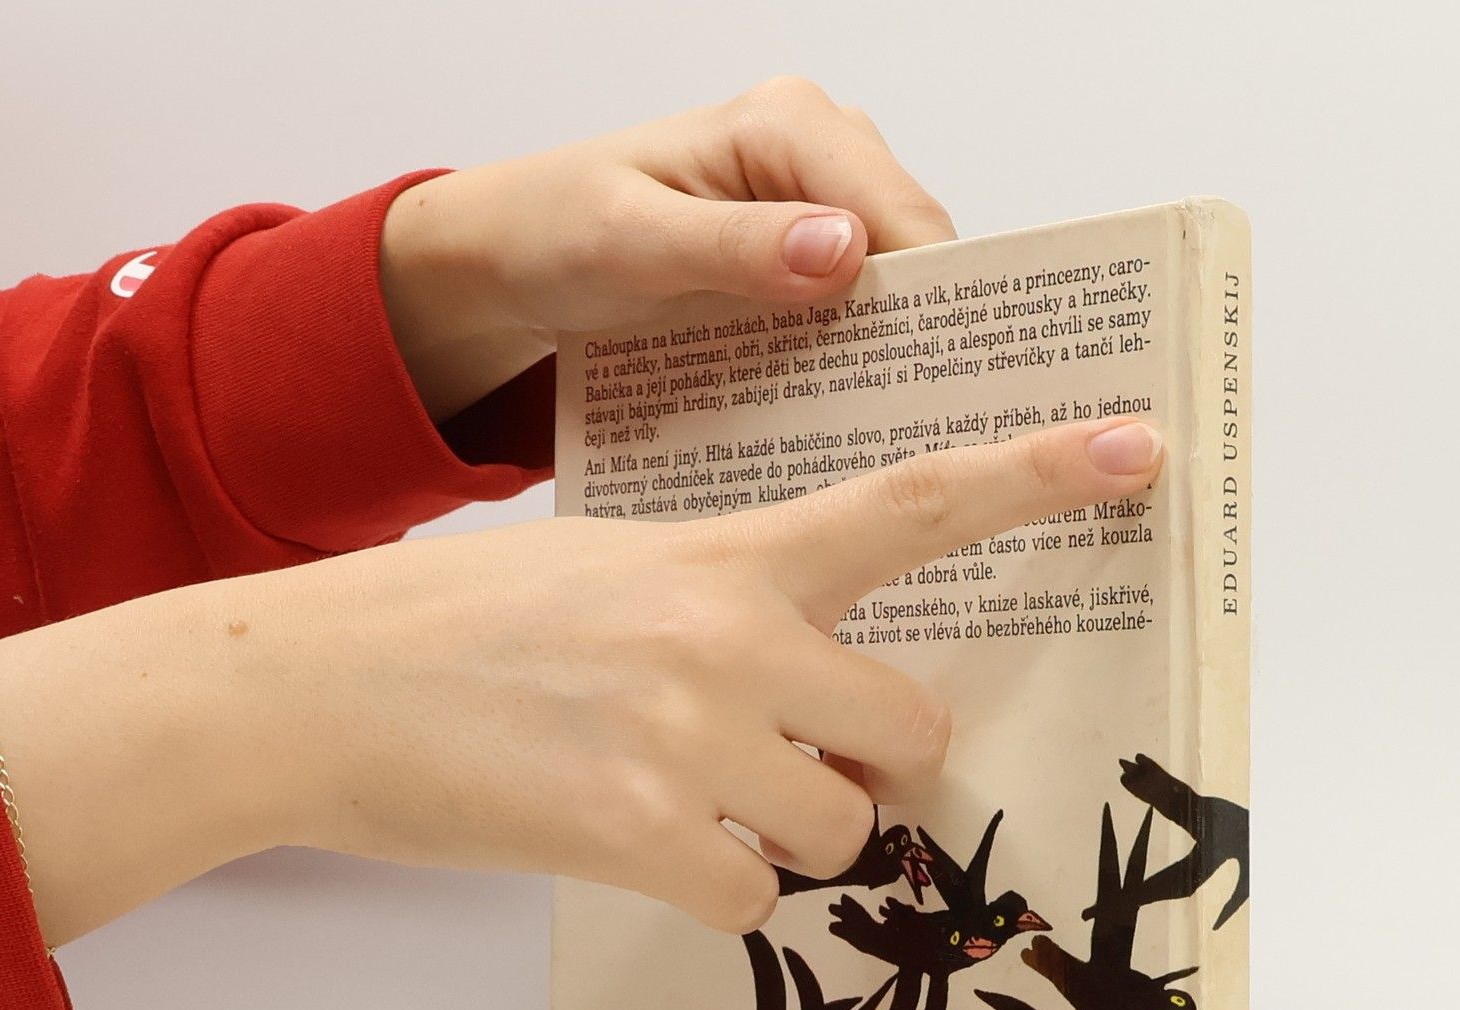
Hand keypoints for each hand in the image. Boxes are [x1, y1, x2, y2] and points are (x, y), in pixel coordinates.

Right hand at [0, 420, 1163, 945]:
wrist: (314, 687)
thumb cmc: (461, 626)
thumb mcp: (612, 567)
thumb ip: (731, 611)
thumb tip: (819, 701)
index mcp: (727, 557)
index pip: (909, 506)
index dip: (1034, 478)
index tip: (1139, 454)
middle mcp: (730, 639)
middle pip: (907, 734)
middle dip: (866, 769)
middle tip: (783, 769)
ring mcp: (690, 739)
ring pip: (836, 834)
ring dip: (779, 838)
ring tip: (670, 802)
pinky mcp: (639, 835)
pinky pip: (748, 900)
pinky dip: (708, 894)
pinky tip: (629, 849)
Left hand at [378, 76, 954, 419]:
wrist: (511, 259)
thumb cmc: (555, 233)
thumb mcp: (631, 242)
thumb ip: (734, 248)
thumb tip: (843, 251)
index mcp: (790, 124)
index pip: (905, 217)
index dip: (938, 303)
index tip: (947, 390)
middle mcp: (821, 151)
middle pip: (914, 256)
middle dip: (921, 337)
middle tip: (923, 433)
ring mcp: (820, 206)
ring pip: (896, 290)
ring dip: (893, 357)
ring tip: (896, 435)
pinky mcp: (807, 257)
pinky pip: (859, 311)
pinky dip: (858, 360)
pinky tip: (851, 412)